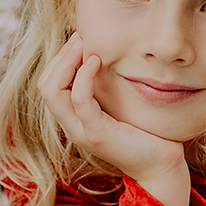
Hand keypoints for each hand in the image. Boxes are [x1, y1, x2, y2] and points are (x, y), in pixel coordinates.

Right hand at [38, 32, 190, 205]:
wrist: (161, 166)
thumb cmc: (145, 134)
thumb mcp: (119, 107)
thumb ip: (106, 89)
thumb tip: (101, 56)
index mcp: (74, 120)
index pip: (48, 84)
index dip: (59, 60)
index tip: (79, 41)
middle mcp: (72, 126)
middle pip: (44, 85)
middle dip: (59, 57)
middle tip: (80, 38)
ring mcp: (82, 131)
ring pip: (52, 91)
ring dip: (66, 62)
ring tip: (85, 45)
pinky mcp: (97, 133)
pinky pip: (79, 99)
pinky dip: (84, 76)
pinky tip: (97, 61)